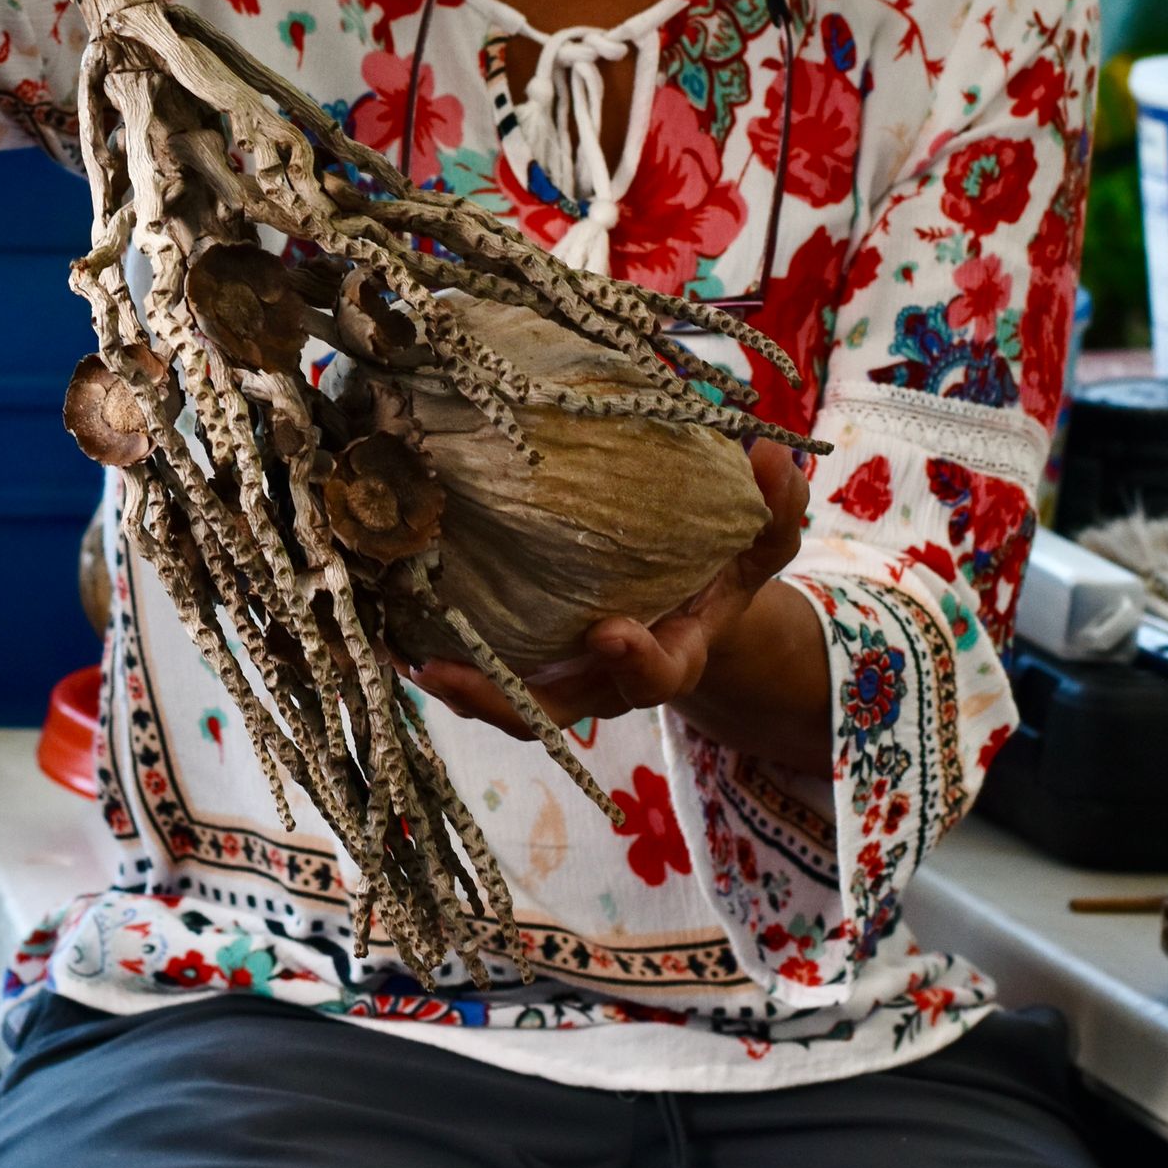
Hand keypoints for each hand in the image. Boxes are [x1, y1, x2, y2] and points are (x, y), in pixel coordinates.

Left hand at [413, 437, 810, 739]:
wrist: (694, 602)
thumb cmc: (723, 565)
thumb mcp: (758, 541)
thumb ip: (771, 508)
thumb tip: (770, 456)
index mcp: (672, 651)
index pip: (656, 673)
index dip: (635, 662)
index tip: (611, 630)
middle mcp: (609, 676)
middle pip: (556, 711)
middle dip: (505, 699)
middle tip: (454, 673)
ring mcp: (565, 675)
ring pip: (510, 702)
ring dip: (459, 686)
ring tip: (409, 656)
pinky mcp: (530, 659)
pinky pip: (486, 673)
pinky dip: (445, 658)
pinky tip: (396, 629)